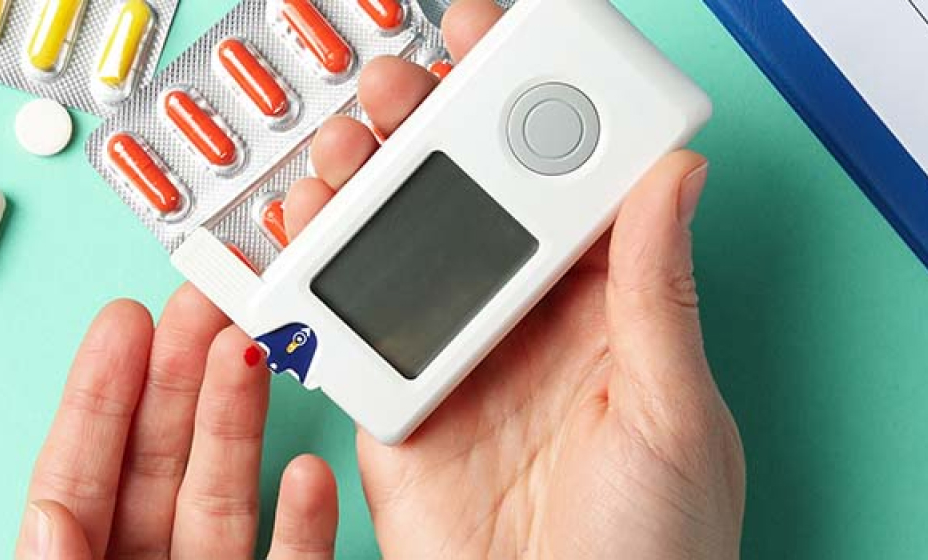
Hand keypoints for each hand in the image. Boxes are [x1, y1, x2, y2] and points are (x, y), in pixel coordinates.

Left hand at [14, 288, 338, 558]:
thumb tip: (48, 519)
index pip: (80, 472)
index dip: (101, 392)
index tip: (123, 321)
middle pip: (159, 461)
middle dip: (181, 374)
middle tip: (203, 303)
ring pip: (225, 495)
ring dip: (241, 419)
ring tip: (252, 350)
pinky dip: (305, 523)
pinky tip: (310, 471)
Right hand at [284, 1, 745, 557]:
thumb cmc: (654, 552)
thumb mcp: (674, 414)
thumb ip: (656, 294)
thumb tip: (672, 176)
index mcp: (606, 310)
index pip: (565, 184)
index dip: (531, 111)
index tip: (500, 49)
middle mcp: (523, 324)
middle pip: (468, 202)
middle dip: (428, 129)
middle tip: (405, 84)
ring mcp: (454, 360)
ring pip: (399, 248)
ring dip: (366, 187)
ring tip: (348, 147)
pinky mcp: (393, 404)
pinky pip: (346, 327)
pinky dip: (313, 273)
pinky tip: (303, 227)